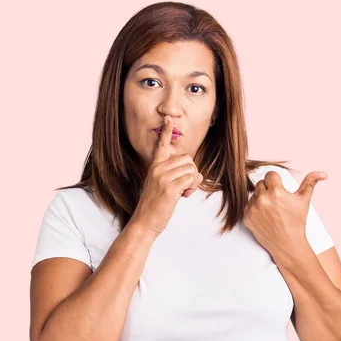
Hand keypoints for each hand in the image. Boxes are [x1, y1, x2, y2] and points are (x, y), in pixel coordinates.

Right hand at [129, 115, 203, 235]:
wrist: (144, 222)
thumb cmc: (155, 206)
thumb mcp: (161, 186)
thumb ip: (175, 176)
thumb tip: (196, 173)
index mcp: (154, 167)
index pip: (161, 145)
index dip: (166, 132)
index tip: (169, 119)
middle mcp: (158, 169)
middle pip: (187, 159)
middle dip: (191, 172)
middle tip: (184, 187)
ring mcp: (163, 178)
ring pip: (191, 169)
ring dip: (192, 182)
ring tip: (182, 192)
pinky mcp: (169, 188)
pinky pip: (191, 179)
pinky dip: (192, 188)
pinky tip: (183, 196)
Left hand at [243, 170, 327, 258]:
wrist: (287, 244)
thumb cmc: (297, 221)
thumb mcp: (304, 201)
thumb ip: (310, 183)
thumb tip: (323, 173)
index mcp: (276, 191)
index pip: (270, 175)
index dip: (276, 181)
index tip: (280, 188)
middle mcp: (263, 198)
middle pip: (261, 183)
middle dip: (268, 189)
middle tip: (277, 201)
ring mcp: (253, 208)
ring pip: (254, 195)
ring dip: (261, 199)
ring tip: (272, 210)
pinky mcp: (247, 217)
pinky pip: (249, 206)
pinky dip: (255, 209)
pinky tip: (265, 216)